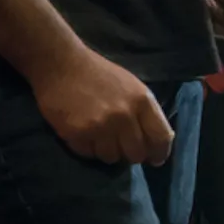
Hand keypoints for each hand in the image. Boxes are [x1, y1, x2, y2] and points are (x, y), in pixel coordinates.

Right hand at [30, 48, 175, 164]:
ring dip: (107, 152)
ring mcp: (100, 126)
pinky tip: (84, 134)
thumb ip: (144, 112)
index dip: (160, 152)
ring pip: (112, 158)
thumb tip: (157, 139)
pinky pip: (88, 154)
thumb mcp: (132, 87)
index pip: (161, 137)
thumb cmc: (99, 74)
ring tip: (100, 137)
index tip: (155, 159)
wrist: (61, 64)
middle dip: (131, 154)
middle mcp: (124, 115)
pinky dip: (88, 149)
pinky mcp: (77, 134)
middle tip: (122, 148)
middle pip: (137, 154)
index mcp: (142, 101)